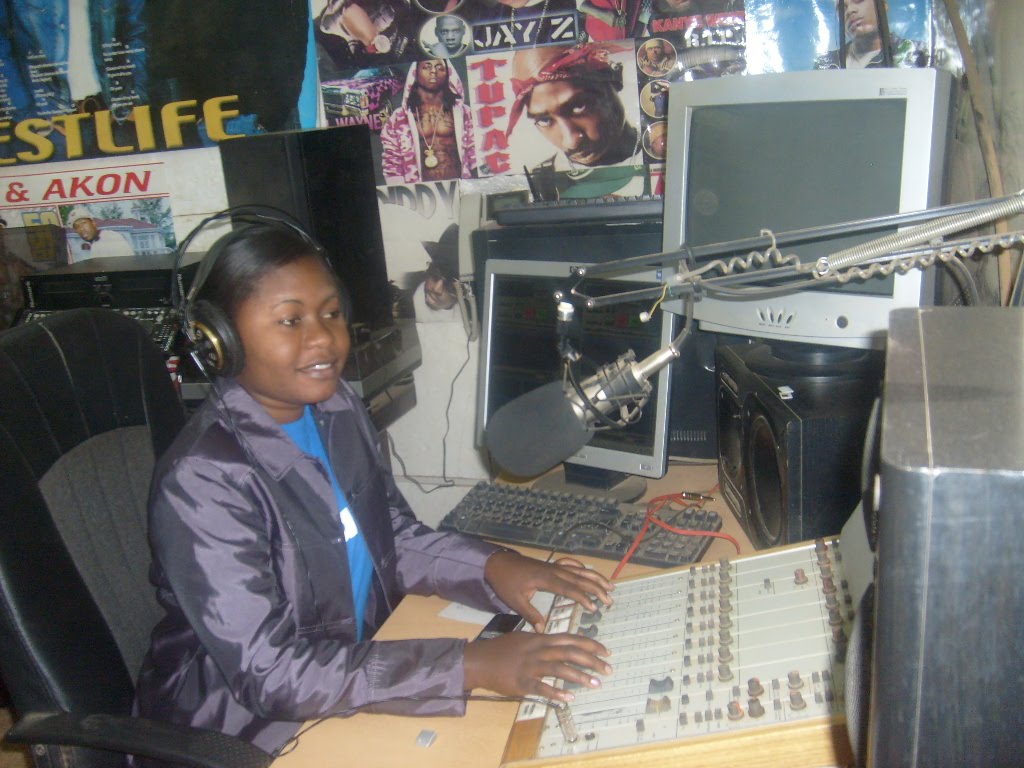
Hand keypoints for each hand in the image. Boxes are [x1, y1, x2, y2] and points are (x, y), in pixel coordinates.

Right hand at [464, 630, 611, 702]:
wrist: (479, 659)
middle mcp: (538, 650)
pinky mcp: (521, 682)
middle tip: (608, 669)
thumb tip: (560, 644)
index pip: (570, 639)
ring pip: (560, 669)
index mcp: (540, 638)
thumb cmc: (501, 648)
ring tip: (596, 684)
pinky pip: (541, 688)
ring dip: (580, 677)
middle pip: (570, 653)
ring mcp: (530, 666)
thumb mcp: (524, 638)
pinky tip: (569, 699)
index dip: (590, 645)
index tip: (605, 651)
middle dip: (592, 661)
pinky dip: (556, 693)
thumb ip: (542, 640)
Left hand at [484, 551, 613, 631]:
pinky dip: (583, 568)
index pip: (569, 588)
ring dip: (596, 578)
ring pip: (579, 570)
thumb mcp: (515, 600)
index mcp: (546, 579)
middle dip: (597, 588)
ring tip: (611, 586)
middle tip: (610, 599)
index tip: (595, 607)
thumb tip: (542, 630)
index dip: (583, 597)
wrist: (497, 562)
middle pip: (580, 578)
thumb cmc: (505, 582)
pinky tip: (591, 574)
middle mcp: (554, 570)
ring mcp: (554, 566)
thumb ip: (530, 614)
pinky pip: (572, 564)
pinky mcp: (552, 565)